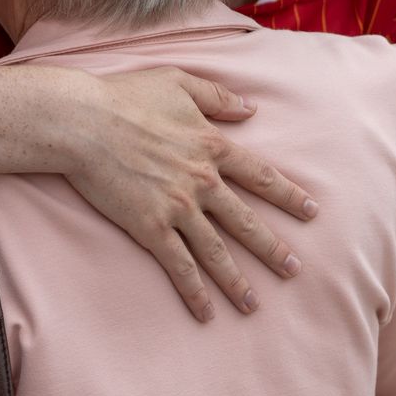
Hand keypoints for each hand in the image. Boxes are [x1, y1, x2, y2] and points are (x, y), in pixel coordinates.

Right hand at [65, 66, 317, 321]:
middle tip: (293, 269)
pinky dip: (194, 292)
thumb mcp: (179, 82)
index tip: (311, 211)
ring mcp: (178, 208)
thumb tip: (251, 109)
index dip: (288, 195)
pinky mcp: (150, 228)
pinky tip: (206, 313)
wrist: (84, 122)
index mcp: (212, 146)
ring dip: (237, 281)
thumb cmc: (127, 96)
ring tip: (253, 304)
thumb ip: (218, 97)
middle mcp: (203, 181)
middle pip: (247, 221)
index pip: (261, 176)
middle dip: (273, 249)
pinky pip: (179, 266)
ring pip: (217, 252)